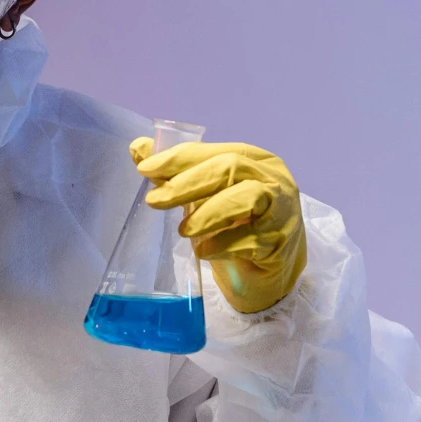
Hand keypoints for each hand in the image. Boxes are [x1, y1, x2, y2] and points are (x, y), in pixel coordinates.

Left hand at [133, 137, 306, 314]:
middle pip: (230, 168)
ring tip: (183, 231)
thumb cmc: (235, 228)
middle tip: (156, 200)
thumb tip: (138, 147)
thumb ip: (175, 173)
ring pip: (248, 197)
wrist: (265, 274)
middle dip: (187, 183)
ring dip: (208, 213)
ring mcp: (283, 210)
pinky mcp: (282, 243)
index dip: (179, 158)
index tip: (145, 168)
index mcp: (255, 160)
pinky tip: (205, 252)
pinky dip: (223, 244)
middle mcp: (274, 179)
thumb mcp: (203, 198)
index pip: (215, 150)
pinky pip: (253, 239)